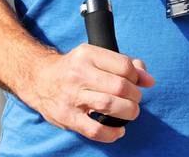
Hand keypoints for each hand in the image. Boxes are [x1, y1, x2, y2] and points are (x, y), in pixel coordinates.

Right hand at [19, 44, 155, 142]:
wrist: (39, 79)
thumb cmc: (74, 68)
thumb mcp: (95, 56)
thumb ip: (124, 63)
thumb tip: (148, 79)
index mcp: (87, 54)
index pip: (124, 66)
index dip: (137, 77)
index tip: (137, 83)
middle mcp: (79, 73)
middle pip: (120, 86)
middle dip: (135, 96)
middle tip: (134, 99)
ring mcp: (72, 96)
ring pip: (110, 105)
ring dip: (128, 112)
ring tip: (130, 112)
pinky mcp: (67, 117)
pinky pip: (95, 130)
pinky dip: (112, 133)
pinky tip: (118, 131)